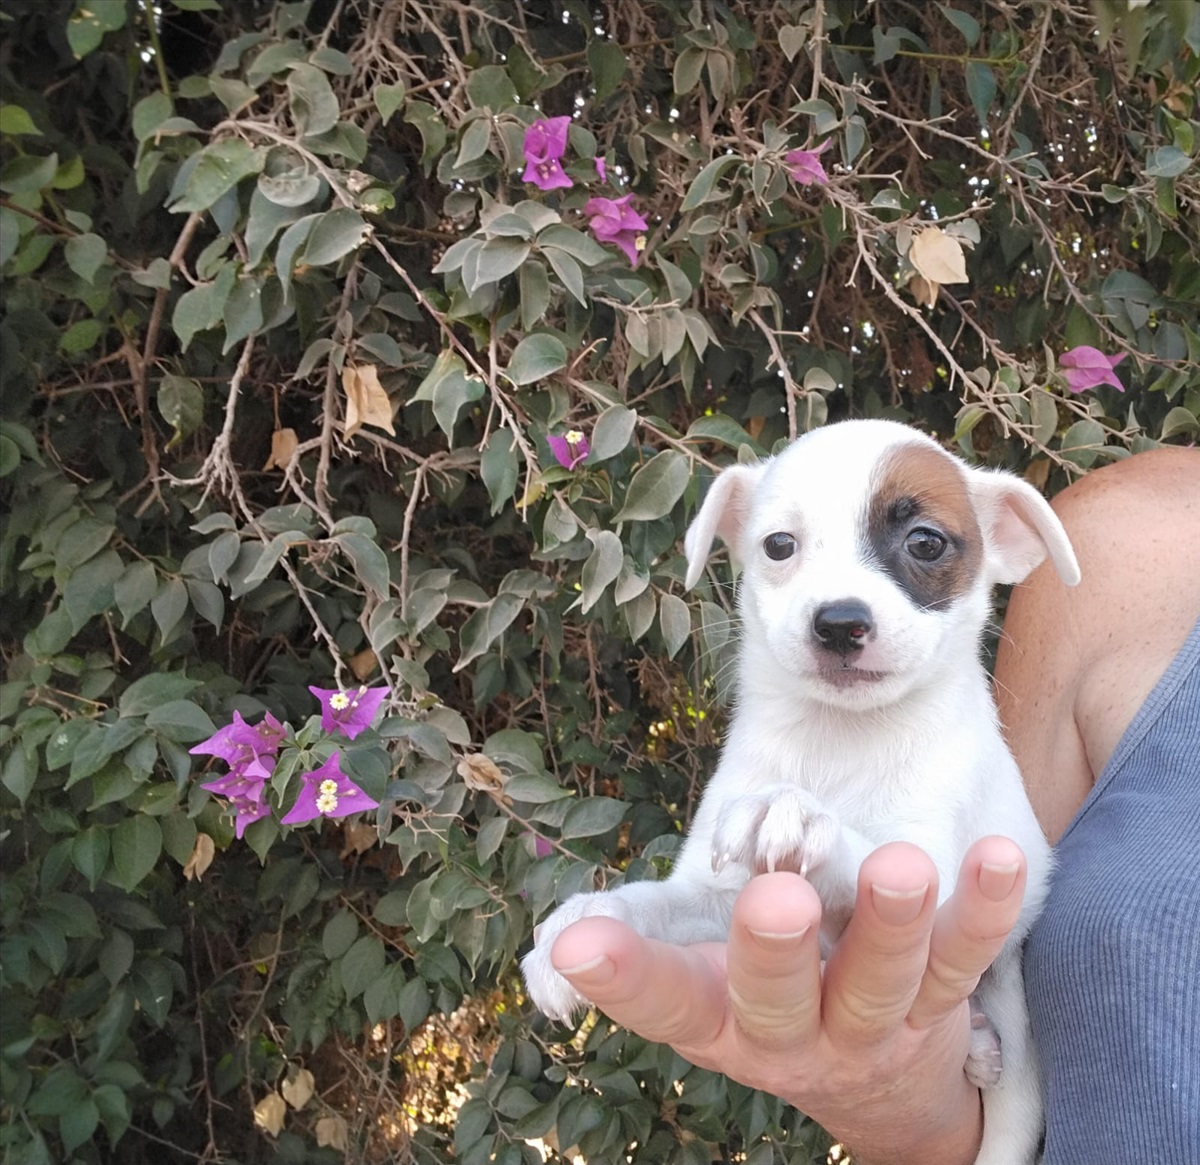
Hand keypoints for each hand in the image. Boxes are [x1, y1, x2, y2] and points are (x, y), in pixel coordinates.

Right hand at [549, 837, 1027, 1164]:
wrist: (875, 1091)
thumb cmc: (755, 1006)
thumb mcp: (689, 988)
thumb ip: (628, 953)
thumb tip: (552, 951)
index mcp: (716, 1021)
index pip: (662, 1001)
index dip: (620, 978)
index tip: (575, 946)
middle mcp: (790, 1036)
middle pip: (778, 999)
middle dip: (774, 952)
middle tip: (775, 897)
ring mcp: (870, 1025)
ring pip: (883, 981)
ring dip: (892, 924)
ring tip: (902, 864)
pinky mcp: (939, 1005)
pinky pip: (966, 960)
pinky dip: (984, 911)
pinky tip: (997, 857)